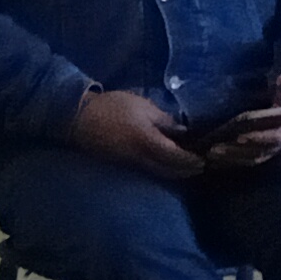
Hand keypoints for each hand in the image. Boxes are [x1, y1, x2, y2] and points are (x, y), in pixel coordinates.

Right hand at [71, 88, 203, 178]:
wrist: (77, 117)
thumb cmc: (112, 106)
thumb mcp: (143, 107)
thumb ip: (165, 121)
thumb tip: (183, 132)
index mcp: (146, 140)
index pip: (175, 157)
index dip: (191, 161)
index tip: (203, 160)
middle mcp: (138, 157)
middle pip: (168, 170)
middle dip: (186, 171)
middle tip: (200, 167)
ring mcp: (128, 163)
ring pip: (157, 173)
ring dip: (174, 172)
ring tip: (187, 167)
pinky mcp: (120, 164)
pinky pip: (146, 170)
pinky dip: (160, 170)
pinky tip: (166, 164)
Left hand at [201, 72, 280, 167]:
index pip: (278, 136)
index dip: (260, 138)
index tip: (240, 137)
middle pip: (263, 151)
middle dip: (238, 152)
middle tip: (215, 149)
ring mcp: (279, 147)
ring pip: (256, 157)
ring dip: (234, 158)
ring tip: (212, 154)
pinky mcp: (270, 149)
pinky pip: (253, 158)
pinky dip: (236, 159)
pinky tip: (219, 158)